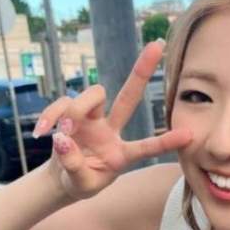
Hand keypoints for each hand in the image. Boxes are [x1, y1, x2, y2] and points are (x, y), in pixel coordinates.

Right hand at [33, 39, 192, 200]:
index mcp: (121, 154)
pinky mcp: (70, 114)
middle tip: (158, 45)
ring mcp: (91, 119)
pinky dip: (50, 116)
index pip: (146, 147)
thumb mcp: (80, 185)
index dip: (165, 142)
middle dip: (142, 71)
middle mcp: (111, 130)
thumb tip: (63, 139)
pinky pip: (61, 104)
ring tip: (63, 131)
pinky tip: (40, 132)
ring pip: (92, 95)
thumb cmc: (80, 182)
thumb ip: (74, 166)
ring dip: (76, 108)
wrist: (62, 179)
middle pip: (128, 96)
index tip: (189, 134)